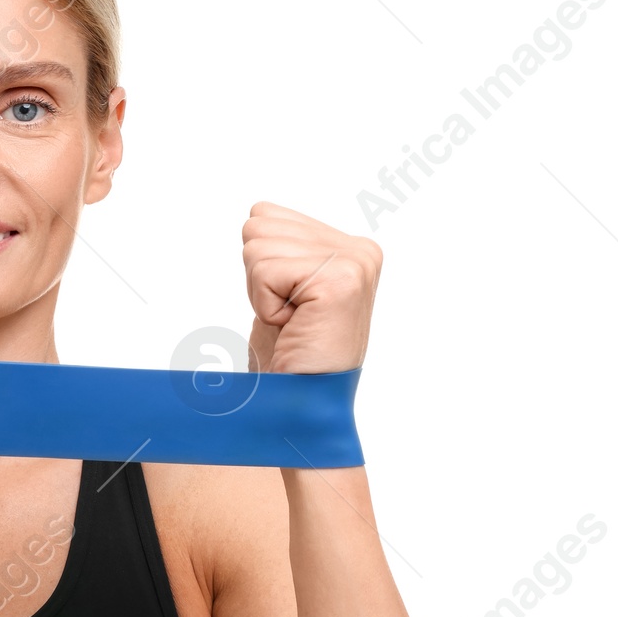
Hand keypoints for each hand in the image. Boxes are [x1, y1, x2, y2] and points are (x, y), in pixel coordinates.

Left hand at [241, 202, 379, 373]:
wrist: (301, 405)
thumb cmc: (289, 356)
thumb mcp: (284, 289)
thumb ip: (282, 246)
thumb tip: (258, 211)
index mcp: (350, 246)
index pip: (266, 215)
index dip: (259, 267)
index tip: (288, 304)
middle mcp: (359, 249)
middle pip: (259, 225)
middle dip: (259, 278)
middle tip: (288, 316)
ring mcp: (354, 262)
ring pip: (258, 246)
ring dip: (262, 294)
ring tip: (292, 322)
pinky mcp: (339, 280)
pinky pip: (265, 271)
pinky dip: (265, 305)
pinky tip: (293, 326)